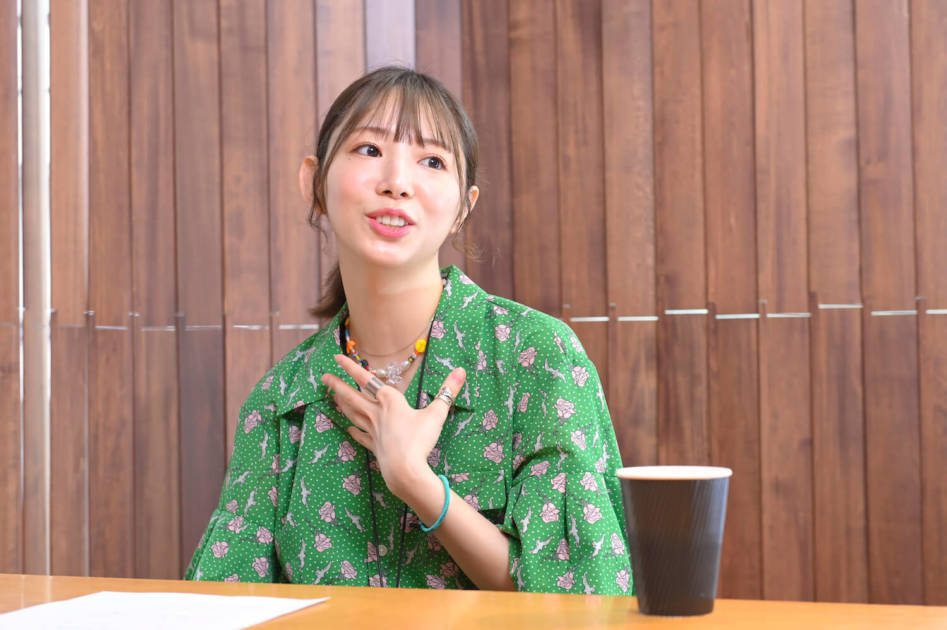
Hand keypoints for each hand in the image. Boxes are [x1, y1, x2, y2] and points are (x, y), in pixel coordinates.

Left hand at [321, 354, 465, 500]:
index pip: (366, 379)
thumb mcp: (436, 413)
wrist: (406, 471)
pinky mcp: (373, 446)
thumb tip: (460, 370)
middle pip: (352, 396)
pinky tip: (347, 428)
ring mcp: (372, 431)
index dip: (350, 367)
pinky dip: (353, 430)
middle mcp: (376, 413)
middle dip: (337, 385)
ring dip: (342, 404)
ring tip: (332, 397)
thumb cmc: (419, 441)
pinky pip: (360, 435)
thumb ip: (447, 391)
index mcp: (389, 400)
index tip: (336, 358)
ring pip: (352, 413)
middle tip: (323, 377)